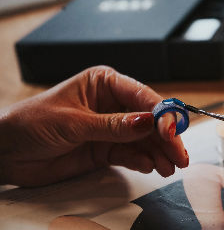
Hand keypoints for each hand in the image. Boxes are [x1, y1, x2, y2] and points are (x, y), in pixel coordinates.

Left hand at [0, 66, 188, 186]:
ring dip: (158, 152)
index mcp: (104, 84)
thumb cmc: (31, 123)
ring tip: (169, 166)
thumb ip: (113, 125)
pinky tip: (151, 166)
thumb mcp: (74, 122)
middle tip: (179, 155)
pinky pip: (131, 154)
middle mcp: (112, 104)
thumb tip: (147, 123)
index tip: (172, 131)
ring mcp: (111, 128)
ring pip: (143, 139)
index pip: (141, 97)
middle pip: (148, 120)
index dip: (161, 113)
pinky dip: (143, 160)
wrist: (7, 152)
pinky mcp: (107, 149)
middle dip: (165, 137)